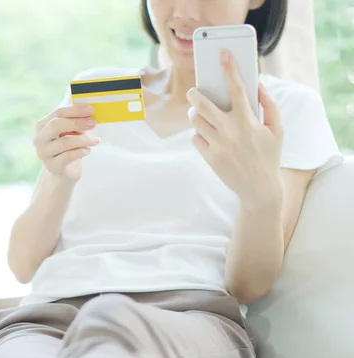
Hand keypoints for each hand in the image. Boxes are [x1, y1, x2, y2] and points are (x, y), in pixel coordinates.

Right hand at [34, 103, 99, 181]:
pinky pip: (68, 156)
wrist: (64, 172)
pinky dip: (81, 152)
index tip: (90, 109)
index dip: (75, 110)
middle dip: (77, 123)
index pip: (58, 113)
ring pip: (65, 142)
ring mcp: (44, 153)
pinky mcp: (52, 166)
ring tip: (96, 140)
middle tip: (93, 123)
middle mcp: (39, 139)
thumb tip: (88, 115)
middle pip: (56, 125)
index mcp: (42, 125)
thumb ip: (75, 123)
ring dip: (84, 139)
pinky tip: (88, 151)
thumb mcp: (70, 132)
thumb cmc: (68, 148)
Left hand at [187, 51, 283, 203]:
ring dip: (195, 114)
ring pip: (195, 121)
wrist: (259, 189)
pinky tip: (206, 134)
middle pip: (203, 104)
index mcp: (248, 121)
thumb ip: (269, 105)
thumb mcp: (276, 130)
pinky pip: (194, 138)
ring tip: (200, 113)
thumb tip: (257, 84)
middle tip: (195, 91)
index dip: (230, 69)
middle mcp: (230, 131)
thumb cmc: (269, 155)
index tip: (223, 54)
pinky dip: (198, 134)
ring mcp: (217, 145)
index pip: (237, 89)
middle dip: (195, 94)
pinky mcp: (209, 157)